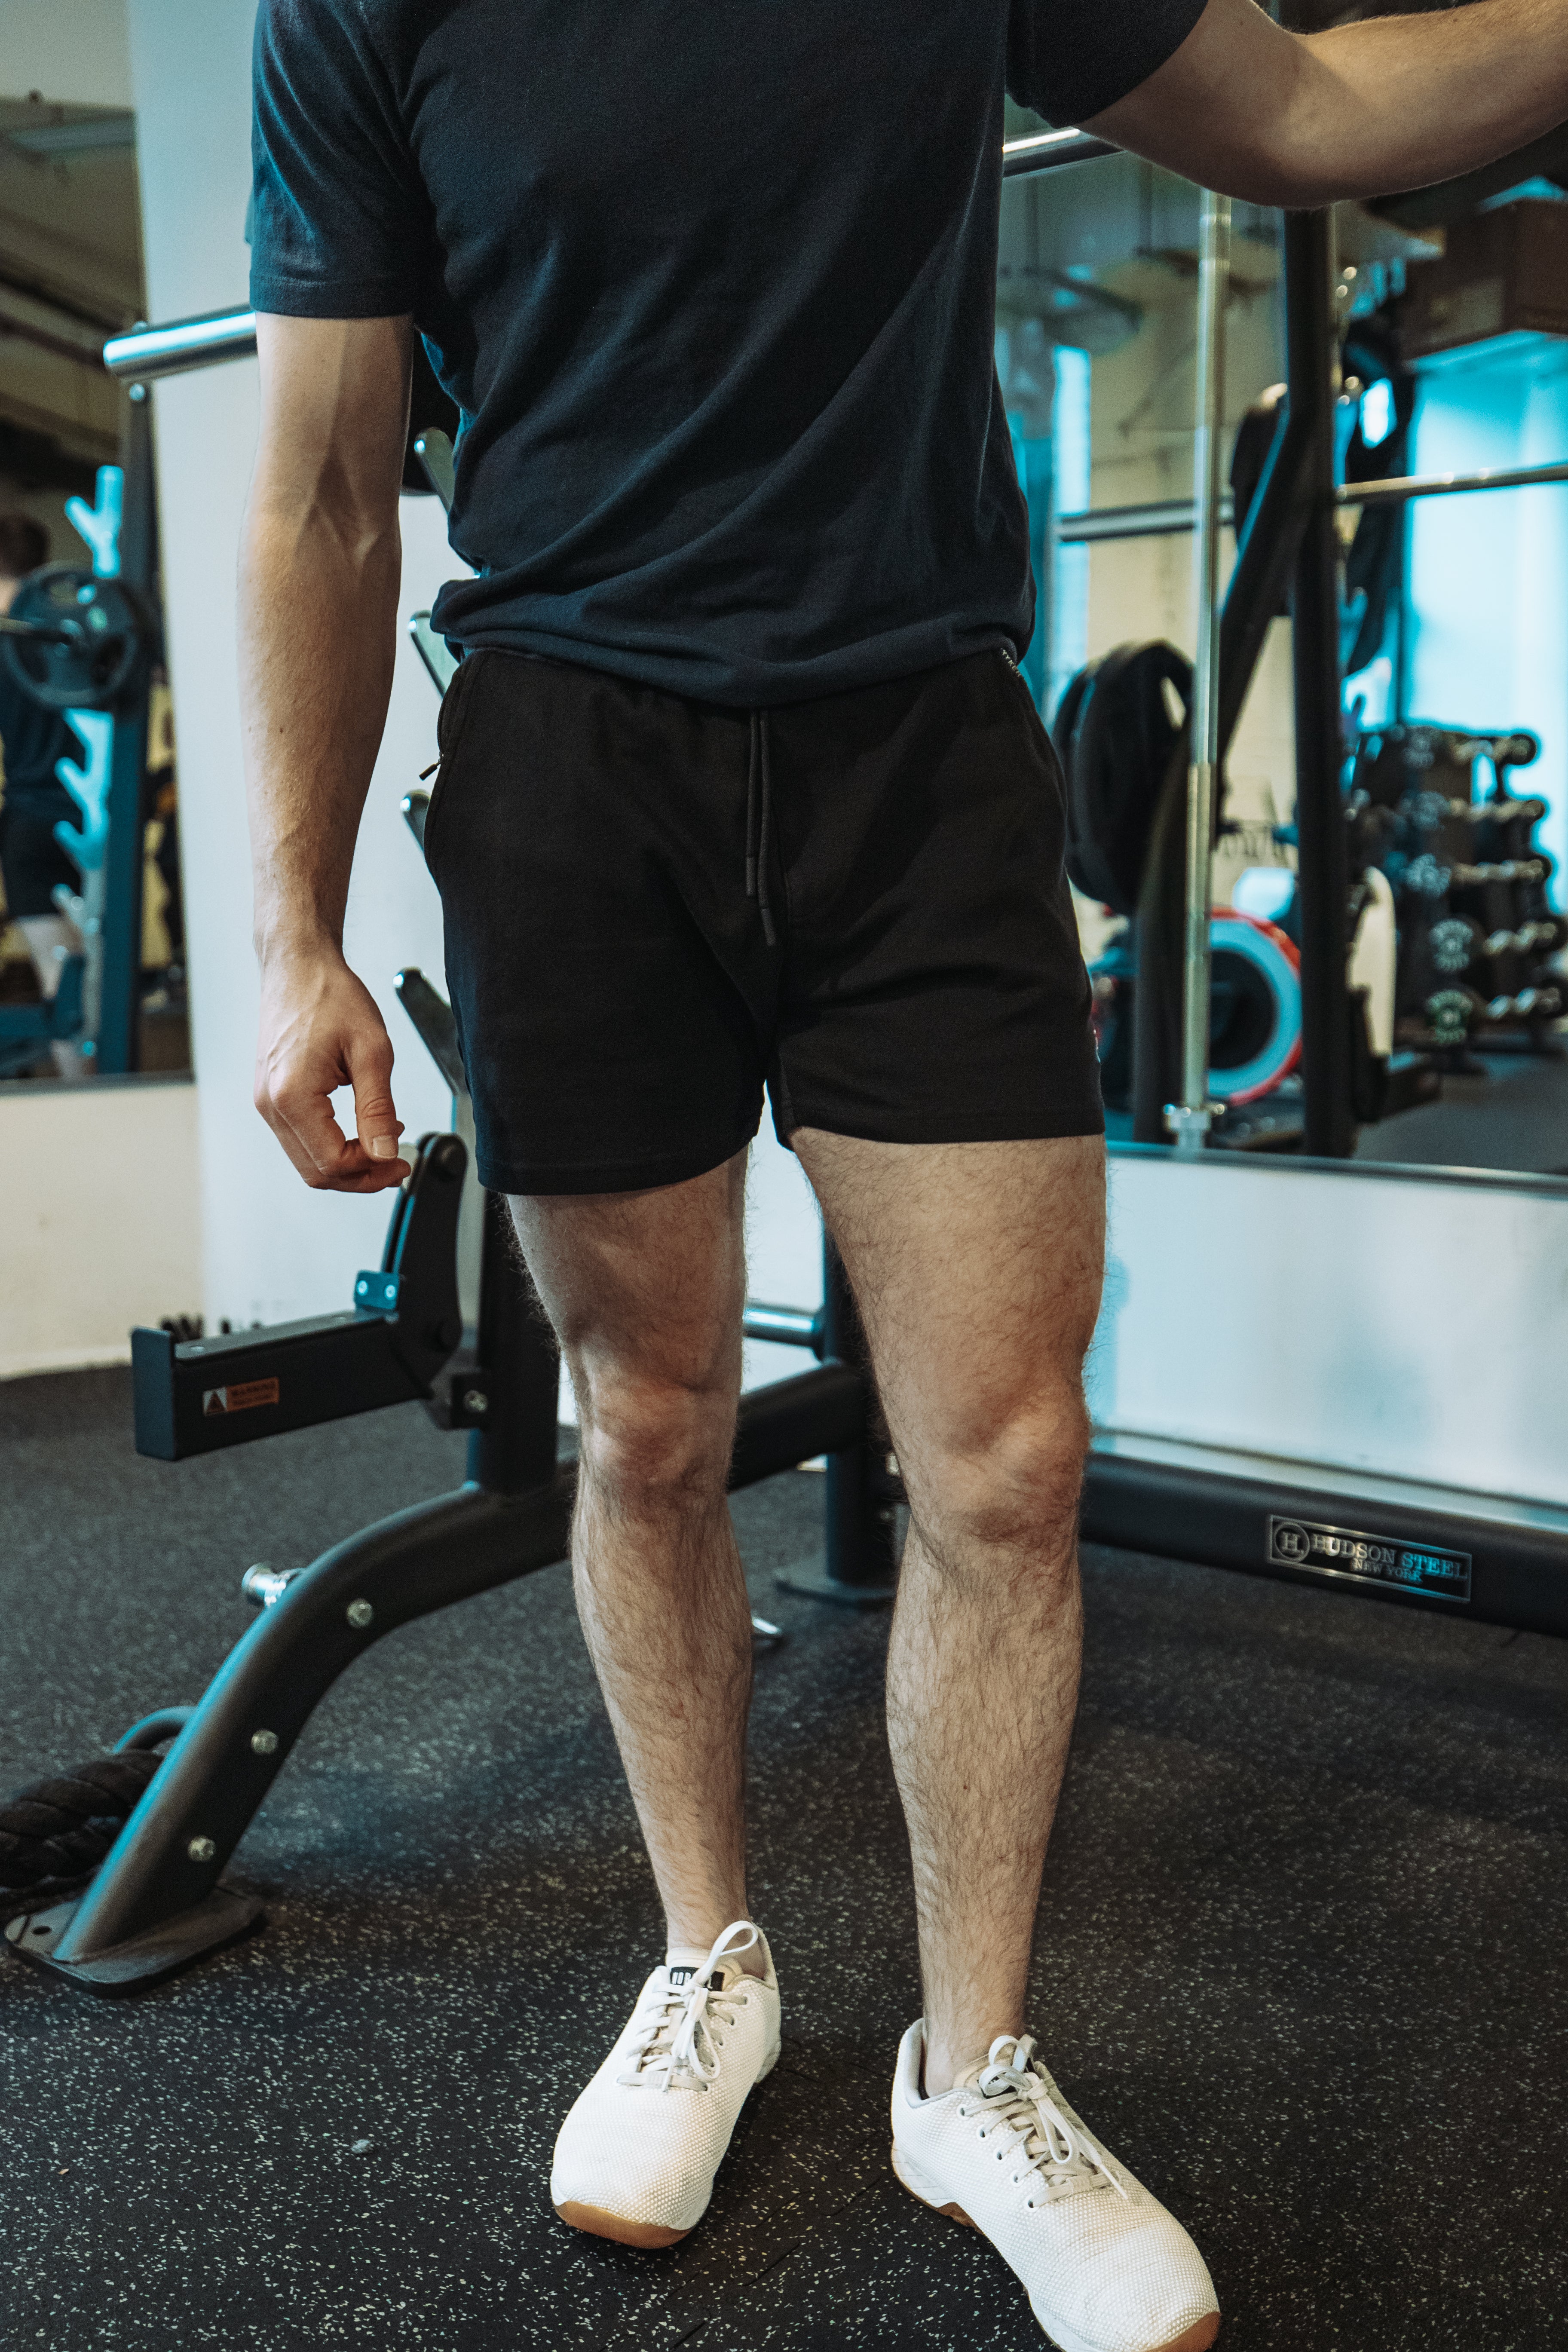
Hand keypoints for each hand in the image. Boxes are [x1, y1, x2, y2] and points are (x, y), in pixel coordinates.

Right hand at [254, 947, 410, 1190]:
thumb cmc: (330, 995)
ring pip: (307, 1161)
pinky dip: (332, 1146)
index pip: (333, 1162)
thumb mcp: (371, 1050)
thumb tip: (386, 1153)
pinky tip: (361, 1131)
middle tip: (397, 1164)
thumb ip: (378, 1108)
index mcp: (291, 1095)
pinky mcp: (272, 1097)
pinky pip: (301, 1140)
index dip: (373, 1172)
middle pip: (316, 1172)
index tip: (402, 1162)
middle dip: (361, 1177)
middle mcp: (271, 1104)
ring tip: (384, 1144)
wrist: (298, 967)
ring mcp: (267, 1102)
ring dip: (347, 1163)